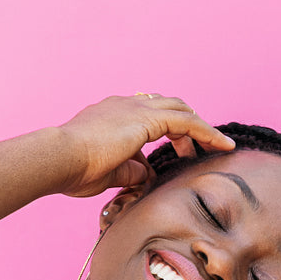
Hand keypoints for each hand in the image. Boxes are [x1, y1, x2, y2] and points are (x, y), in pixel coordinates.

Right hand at [54, 93, 235, 198]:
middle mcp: (126, 105)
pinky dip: (206, 132)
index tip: (177, 148)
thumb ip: (130, 171)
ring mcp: (135, 108)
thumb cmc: (73, 170)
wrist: (59, 158)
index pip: (148, 114)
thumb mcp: (108, 173)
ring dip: (201, 129)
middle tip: (196, 150)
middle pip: (168, 106)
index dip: (167, 129)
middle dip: (187, 127)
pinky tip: (221, 146)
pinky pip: (187, 122)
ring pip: (181, 110)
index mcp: (112, 114)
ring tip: (218, 147)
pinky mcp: (146, 119)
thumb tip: (146, 175)